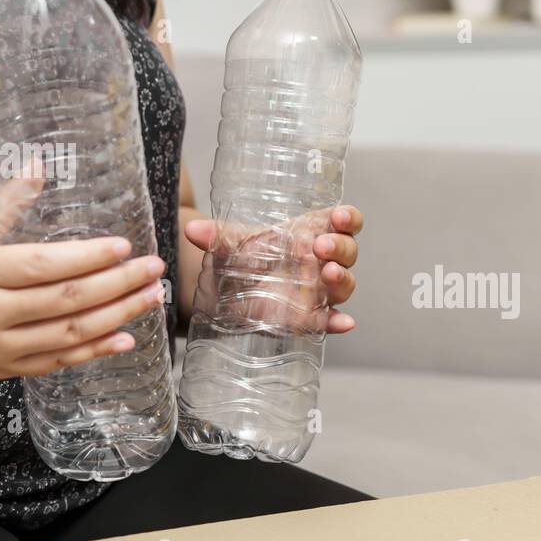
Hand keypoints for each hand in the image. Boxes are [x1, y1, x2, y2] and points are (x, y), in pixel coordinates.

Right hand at [0, 198, 166, 385]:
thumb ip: (5, 204)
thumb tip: (39, 164)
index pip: (43, 265)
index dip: (88, 257)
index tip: (125, 246)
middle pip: (66, 301)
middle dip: (118, 285)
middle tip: (155, 271)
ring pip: (69, 334)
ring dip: (117, 317)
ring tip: (151, 298)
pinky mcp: (4, 370)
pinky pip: (58, 363)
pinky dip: (95, 351)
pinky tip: (126, 338)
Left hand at [183, 204, 361, 333]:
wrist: (225, 290)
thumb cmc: (239, 257)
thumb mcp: (229, 244)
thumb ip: (215, 236)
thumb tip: (192, 230)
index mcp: (312, 232)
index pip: (345, 221)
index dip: (348, 218)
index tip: (338, 218)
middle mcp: (322, 260)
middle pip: (347, 251)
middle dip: (339, 248)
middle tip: (319, 247)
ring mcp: (319, 289)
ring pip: (344, 283)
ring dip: (342, 279)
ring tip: (328, 274)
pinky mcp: (311, 316)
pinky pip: (331, 319)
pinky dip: (339, 322)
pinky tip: (343, 322)